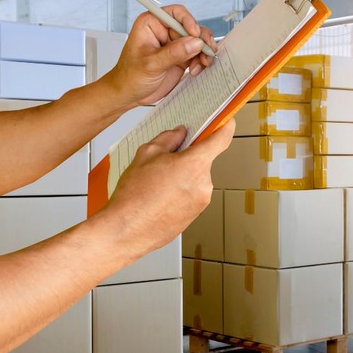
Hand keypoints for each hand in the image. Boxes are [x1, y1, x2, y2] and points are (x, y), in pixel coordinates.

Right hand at [103, 119, 234, 254]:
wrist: (125, 230)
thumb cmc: (133, 196)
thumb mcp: (146, 154)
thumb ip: (168, 139)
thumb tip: (179, 134)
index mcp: (195, 164)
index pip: (221, 139)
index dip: (225, 127)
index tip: (226, 122)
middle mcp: (203, 184)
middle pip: (203, 161)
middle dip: (186, 157)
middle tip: (164, 161)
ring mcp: (201, 203)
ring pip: (195, 179)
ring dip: (181, 177)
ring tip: (156, 184)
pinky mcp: (194, 216)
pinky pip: (190, 196)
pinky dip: (178, 193)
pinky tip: (158, 197)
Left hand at [108, 4, 216, 106]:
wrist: (128, 94)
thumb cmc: (129, 76)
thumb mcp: (151, 64)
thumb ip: (173, 53)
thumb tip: (195, 43)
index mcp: (152, 24)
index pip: (176, 13)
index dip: (189, 21)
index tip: (195, 34)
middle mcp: (164, 31)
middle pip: (191, 27)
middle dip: (201, 39)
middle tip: (206, 51)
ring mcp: (174, 45)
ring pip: (197, 41)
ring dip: (204, 51)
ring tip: (203, 63)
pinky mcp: (180, 57)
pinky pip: (197, 54)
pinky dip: (202, 61)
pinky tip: (197, 70)